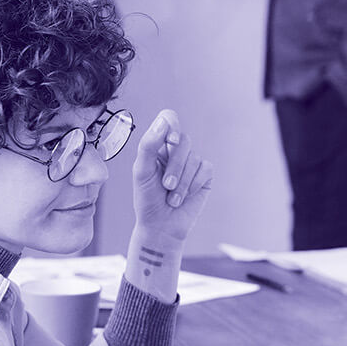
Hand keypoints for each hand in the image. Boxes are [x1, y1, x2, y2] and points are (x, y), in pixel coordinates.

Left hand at [132, 109, 212, 243]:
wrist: (162, 226)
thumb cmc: (147, 199)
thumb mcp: (142, 171)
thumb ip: (149, 145)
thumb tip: (163, 123)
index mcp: (158, 144)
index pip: (169, 119)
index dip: (173, 125)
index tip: (170, 141)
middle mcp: (176, 150)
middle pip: (184, 141)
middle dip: (175, 166)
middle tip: (166, 186)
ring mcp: (192, 162)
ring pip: (194, 158)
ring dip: (183, 182)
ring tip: (173, 198)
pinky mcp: (204, 175)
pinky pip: (205, 169)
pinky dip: (194, 184)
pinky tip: (185, 196)